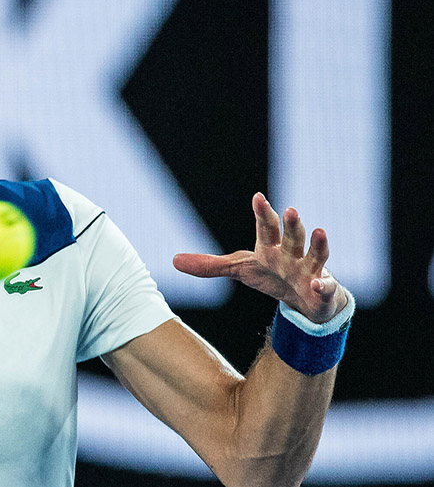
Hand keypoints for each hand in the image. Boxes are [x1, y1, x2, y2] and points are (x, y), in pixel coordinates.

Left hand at [173, 192, 347, 322]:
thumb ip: (209, 265)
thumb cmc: (272, 276)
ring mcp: (310, 271)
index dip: (262, 212)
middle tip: (290, 209)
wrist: (304, 300)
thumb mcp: (239, 270)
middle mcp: (292, 254)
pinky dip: (322, 286)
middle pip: (291, 236)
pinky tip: (318, 284)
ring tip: (319, 230)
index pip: (266, 227)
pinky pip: (324, 288)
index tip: (258, 197)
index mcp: (270, 247)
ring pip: (315, 255)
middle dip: (291, 223)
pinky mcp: (321, 291)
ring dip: (317, 244)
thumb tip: (173, 260)